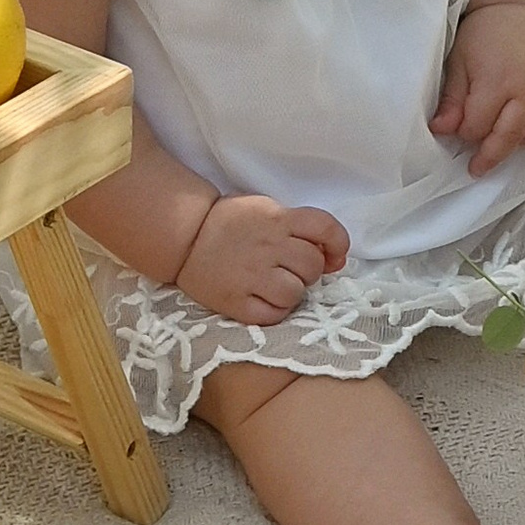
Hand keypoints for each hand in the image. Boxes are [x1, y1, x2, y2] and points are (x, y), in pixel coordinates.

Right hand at [174, 193, 349, 327]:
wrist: (185, 238)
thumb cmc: (230, 223)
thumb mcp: (266, 210)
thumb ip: (300, 227)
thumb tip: (334, 258)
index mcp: (277, 218)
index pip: (326, 228)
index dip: (339, 244)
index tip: (334, 257)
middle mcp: (268, 245)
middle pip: (313, 266)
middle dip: (308, 271)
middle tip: (289, 270)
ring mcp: (251, 275)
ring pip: (296, 292)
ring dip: (292, 293)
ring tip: (274, 285)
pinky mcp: (236, 301)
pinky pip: (273, 315)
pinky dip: (275, 311)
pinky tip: (262, 300)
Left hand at [432, 0, 524, 176]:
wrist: (517, 5)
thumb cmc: (483, 32)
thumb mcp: (458, 61)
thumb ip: (451, 99)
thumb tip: (440, 131)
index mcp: (496, 81)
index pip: (479, 127)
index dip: (466, 134)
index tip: (460, 130)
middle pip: (509, 137)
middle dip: (490, 155)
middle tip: (477, 166)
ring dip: (518, 144)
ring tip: (503, 140)